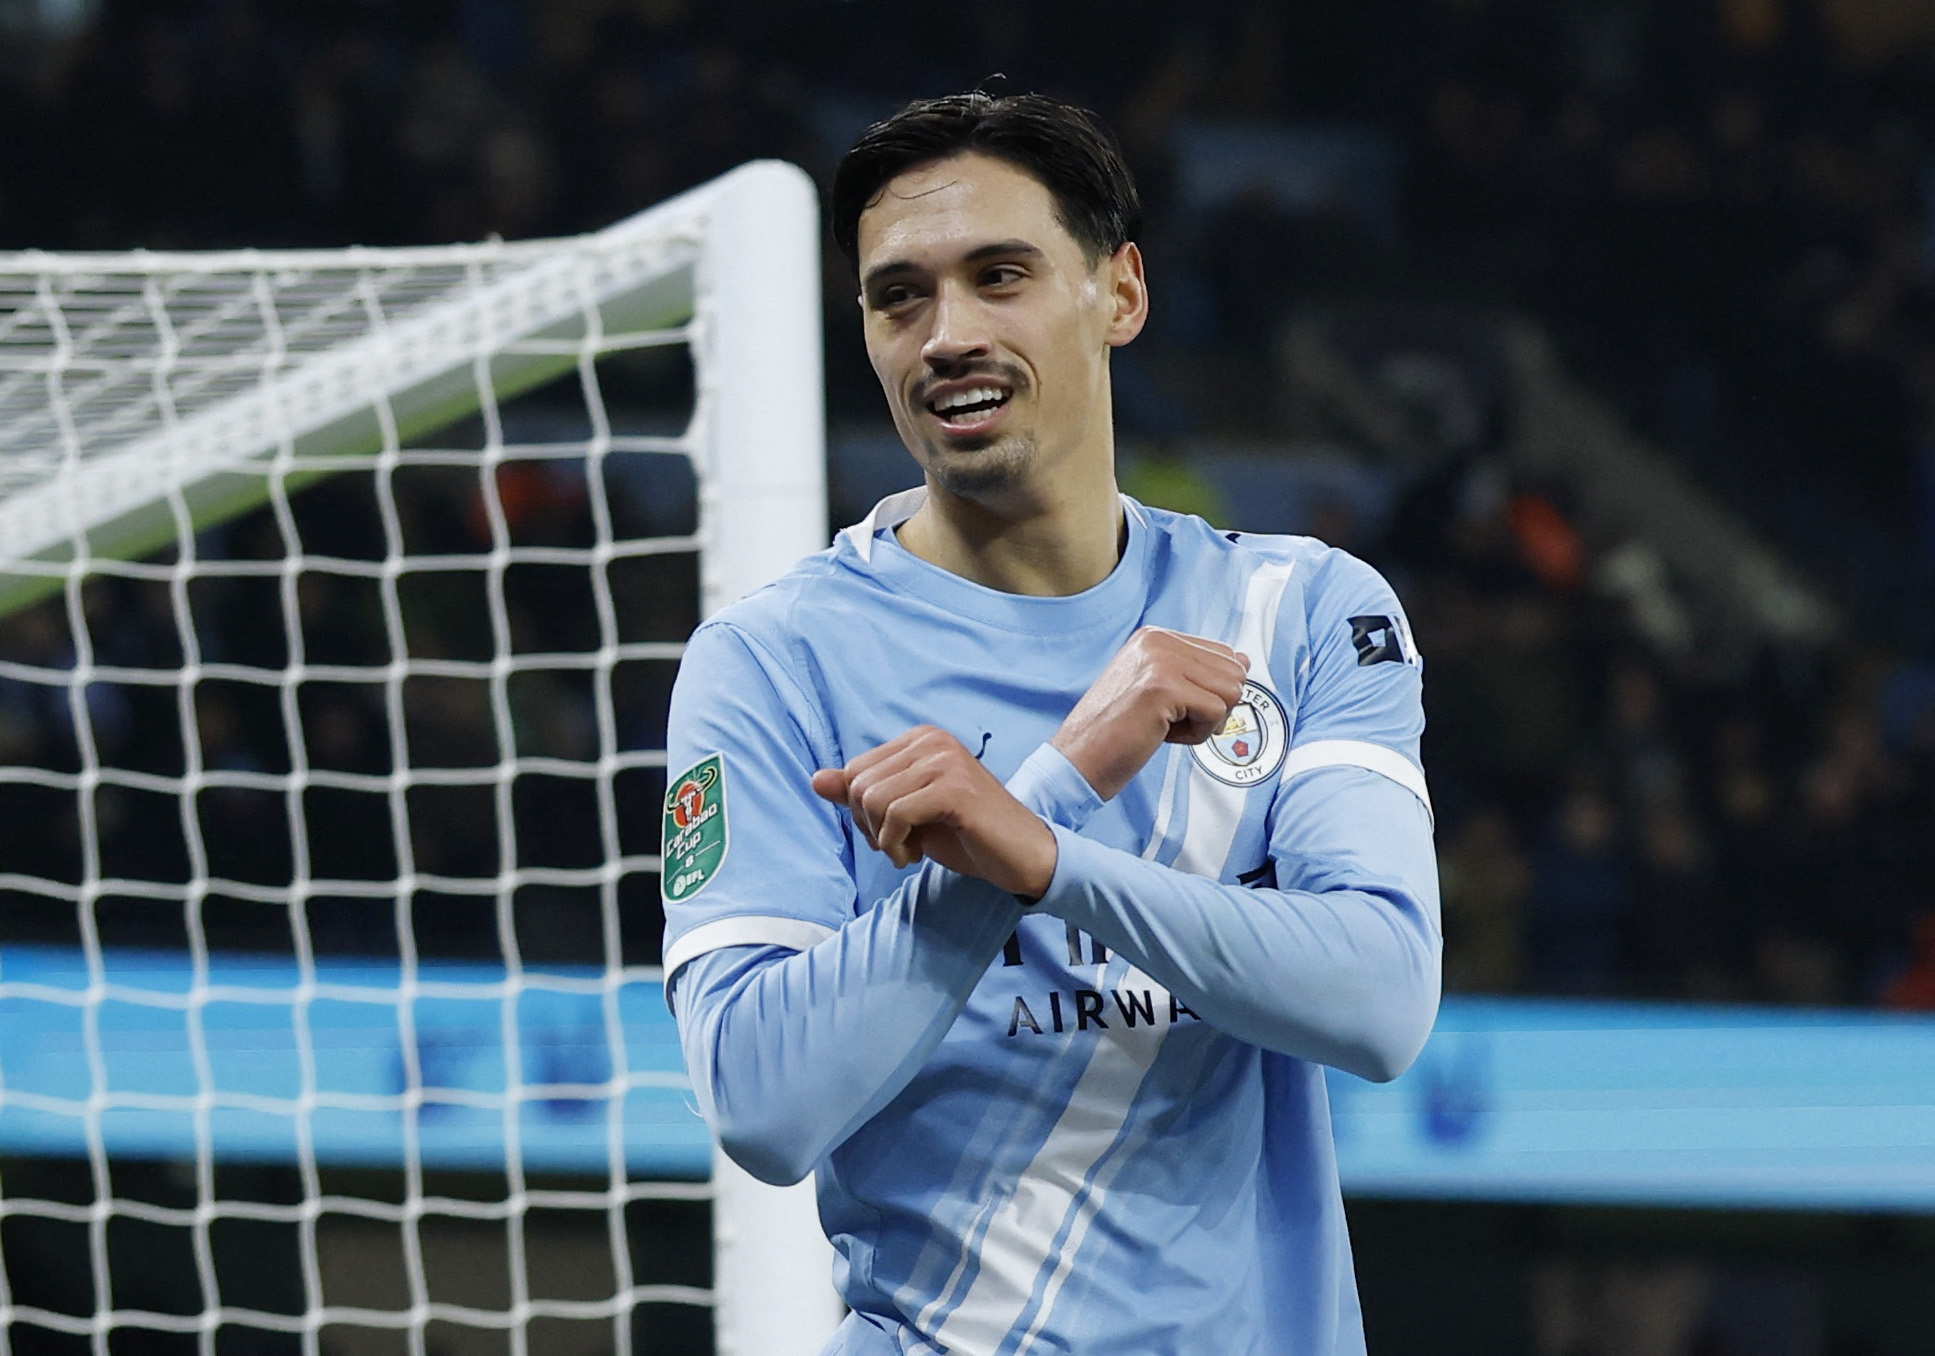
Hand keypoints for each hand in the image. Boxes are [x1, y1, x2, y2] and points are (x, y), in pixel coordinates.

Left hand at [811, 725, 1058, 897]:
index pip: (854, 771)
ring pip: (872, 799)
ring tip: (909, 850)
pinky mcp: (954, 787)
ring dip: (883, 839)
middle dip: (868, 825)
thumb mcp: (905, 814)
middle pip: (857, 784)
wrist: (1020, 856)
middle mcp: (932, 740)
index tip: (890, 833)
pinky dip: (896, 844)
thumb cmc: (965, 834)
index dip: (860, 812)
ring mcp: (945, 760)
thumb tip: (816, 779)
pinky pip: (895, 814)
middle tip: (899, 844)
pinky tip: (916, 855)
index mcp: (920, 739)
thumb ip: (862, 795)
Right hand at [1050, 627, 1248, 800]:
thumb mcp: (1160, 690)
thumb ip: (1200, 673)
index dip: (1212, 691)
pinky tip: (1162, 734)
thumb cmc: (1115, 732)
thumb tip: (1244, 662)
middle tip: (1170, 720)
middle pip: (1234, 672)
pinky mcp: (1163, 687)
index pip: (1223, 653)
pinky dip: (1196, 735)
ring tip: (1166, 726)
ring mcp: (1160, 660)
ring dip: (1205, 721)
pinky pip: (1216, 713)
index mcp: (1155, 636)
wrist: (1079, 759)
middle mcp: (1158, 640)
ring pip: (1231, 691)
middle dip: (1212, 707)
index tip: (1176, 706)